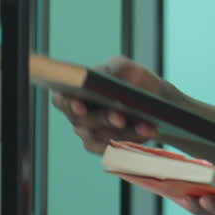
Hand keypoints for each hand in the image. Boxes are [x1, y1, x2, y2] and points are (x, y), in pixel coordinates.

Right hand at [50, 56, 170, 154]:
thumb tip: (103, 78)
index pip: (62, 99)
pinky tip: (148, 131)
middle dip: (104, 118)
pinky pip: (116, 147)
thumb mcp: (123, 67)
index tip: (81, 105)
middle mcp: (77, 116)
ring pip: (103, 136)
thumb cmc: (131, 78)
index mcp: (74, 92)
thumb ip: (112, 69)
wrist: (153, 99)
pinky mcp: (106, 147)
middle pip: (84, 121)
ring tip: (145, 125)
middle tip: (120, 117)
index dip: (68, 103)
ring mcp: (90, 134)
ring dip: (125, 131)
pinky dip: (133, 139)